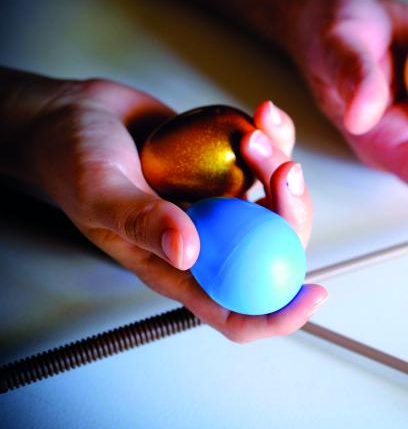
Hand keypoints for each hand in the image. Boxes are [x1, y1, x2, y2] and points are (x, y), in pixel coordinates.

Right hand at [14, 73, 325, 341]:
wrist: (73, 114)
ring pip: (280, 201)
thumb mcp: (100, 192)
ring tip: (254, 131)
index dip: (279, 314)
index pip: (236, 311)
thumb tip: (188, 253)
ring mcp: (222, 203)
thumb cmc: (73, 161)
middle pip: (275, 249)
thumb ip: (142, 221)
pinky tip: (261, 113)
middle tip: (284, 170)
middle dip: (292, 211)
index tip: (313, 294)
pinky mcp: (228, 166)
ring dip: (281, 163)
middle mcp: (209, 240)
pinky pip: (270, 159)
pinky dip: (277, 135)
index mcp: (178, 268)